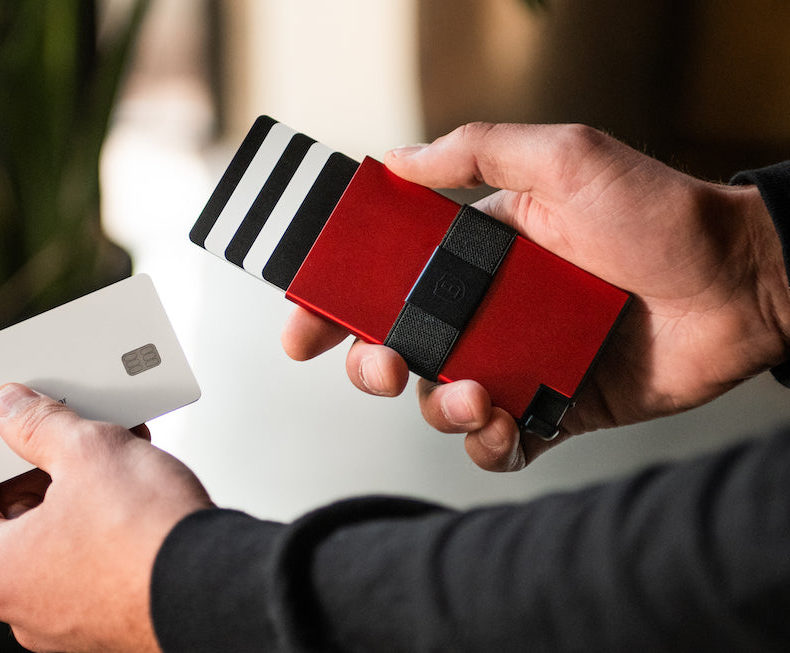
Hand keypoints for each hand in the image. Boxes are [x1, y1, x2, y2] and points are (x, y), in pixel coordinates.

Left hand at [0, 383, 211, 652]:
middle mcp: (24, 604)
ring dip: (73, 479)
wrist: (221, 585)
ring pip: (55, 532)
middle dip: (31, 461)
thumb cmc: (147, 538)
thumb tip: (8, 407)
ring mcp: (69, 612)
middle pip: (8, 517)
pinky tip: (129, 466)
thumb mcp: (86, 453)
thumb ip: (37, 424)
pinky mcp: (111, 608)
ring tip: (99, 433)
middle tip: (47, 420)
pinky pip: (89, 550)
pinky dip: (100, 508)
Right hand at [283, 123, 789, 470]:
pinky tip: (504, 423)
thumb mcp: (563, 157)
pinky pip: (498, 442)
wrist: (741, 282)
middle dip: (369, 364)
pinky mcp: (554, 408)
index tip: (303, 328)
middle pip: (396, 347)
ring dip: (436, 408)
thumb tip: (395, 160)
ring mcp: (517, 361)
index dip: (335, 304)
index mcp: (476, 254)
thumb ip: (475, 151)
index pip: (385, 279)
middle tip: (381, 364)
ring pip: (438, 401)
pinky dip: (488, 445)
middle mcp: (487, 310)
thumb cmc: (658, 213)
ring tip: (472, 394)